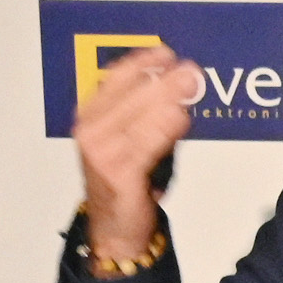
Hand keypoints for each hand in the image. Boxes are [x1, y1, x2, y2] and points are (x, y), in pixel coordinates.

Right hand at [73, 46, 191, 259]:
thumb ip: (151, 115)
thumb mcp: (133, 140)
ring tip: (190, 85)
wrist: (115, 228)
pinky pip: (144, 145)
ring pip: (139, 117)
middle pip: (129, 95)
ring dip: (167, 98)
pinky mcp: (118, 174)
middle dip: (163, 79)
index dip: (141, 63)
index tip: (166, 53)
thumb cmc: (126, 181)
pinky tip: (181, 117)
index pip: (115, 80)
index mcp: (91, 117)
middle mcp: (92, 131)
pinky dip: (163, 129)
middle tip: (190, 69)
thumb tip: (182, 89)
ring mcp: (102, 152)